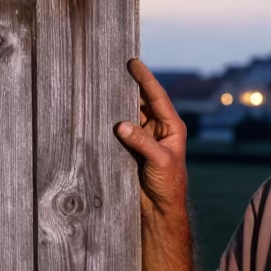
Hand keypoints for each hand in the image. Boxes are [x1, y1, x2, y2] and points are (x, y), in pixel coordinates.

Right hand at [115, 58, 187, 214]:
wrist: (160, 208)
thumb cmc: (168, 184)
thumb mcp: (159, 161)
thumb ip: (142, 142)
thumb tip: (121, 125)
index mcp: (172, 127)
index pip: (158, 97)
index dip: (146, 79)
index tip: (133, 63)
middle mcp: (158, 128)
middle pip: (143, 101)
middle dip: (130, 85)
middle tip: (114, 66)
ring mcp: (144, 137)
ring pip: (130, 113)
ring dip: (118, 101)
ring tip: (103, 83)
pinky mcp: (131, 147)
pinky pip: (120, 129)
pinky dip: (111, 119)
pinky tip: (99, 109)